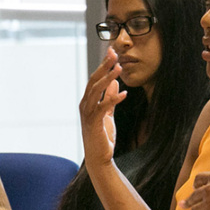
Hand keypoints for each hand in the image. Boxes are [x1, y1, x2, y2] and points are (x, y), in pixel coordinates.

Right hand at [80, 47, 125, 168]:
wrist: (99, 158)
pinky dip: (113, 99)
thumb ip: (110, 98)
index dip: (103, 65)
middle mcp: (85, 105)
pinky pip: (103, 108)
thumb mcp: (108, 114)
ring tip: (119, 68)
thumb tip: (115, 83)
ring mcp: (87, 114)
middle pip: (93, 81)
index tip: (112, 51)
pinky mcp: (94, 123)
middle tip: (114, 53)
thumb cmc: (102, 136)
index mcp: (88, 101)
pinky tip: (124, 93)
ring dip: (107, 78)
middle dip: (104, 66)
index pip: (95, 78)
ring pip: (96, 91)